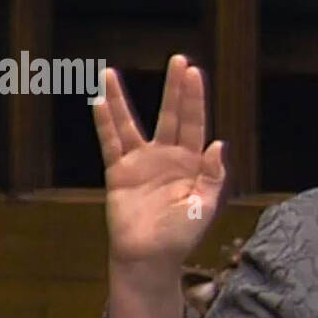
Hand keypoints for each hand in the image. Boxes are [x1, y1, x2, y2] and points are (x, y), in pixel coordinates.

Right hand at [92, 55, 225, 270]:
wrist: (150, 257)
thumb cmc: (180, 235)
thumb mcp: (203, 207)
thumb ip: (212, 176)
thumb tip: (218, 144)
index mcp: (191, 163)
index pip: (194, 124)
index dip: (194, 99)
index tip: (194, 72)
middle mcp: (166, 157)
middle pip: (170, 115)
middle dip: (174, 89)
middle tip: (178, 59)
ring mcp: (141, 162)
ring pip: (130, 124)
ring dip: (120, 100)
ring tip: (110, 72)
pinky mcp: (119, 173)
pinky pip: (110, 144)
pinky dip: (104, 124)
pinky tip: (98, 102)